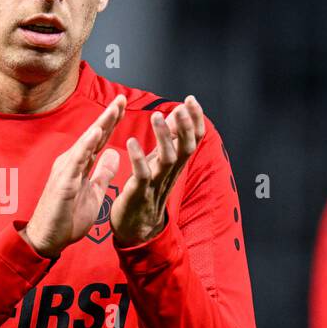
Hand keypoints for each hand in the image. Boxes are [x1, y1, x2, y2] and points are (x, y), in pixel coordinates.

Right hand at [19, 95, 125, 257]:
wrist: (47, 239)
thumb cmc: (67, 218)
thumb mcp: (94, 193)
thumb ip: (103, 173)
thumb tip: (116, 154)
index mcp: (80, 165)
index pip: (99, 139)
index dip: (112, 123)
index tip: (123, 105)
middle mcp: (72, 162)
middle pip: (93, 135)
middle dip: (108, 117)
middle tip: (122, 98)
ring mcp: (66, 170)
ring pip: (86, 143)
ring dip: (100, 125)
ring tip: (114, 109)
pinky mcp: (63, 182)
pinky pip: (76, 161)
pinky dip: (86, 145)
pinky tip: (96, 133)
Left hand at [110, 95, 204, 245]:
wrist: (136, 228)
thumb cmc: (147, 190)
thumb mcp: (160, 162)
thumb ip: (169, 139)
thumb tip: (178, 113)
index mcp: (176, 163)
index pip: (193, 139)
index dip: (195, 120)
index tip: (191, 99)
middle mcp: (170, 172)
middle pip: (186, 148)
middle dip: (185, 126)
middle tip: (179, 107)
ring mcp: (156, 183)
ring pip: (167, 158)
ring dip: (163, 137)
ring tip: (155, 116)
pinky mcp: (139, 193)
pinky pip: (142, 175)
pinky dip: (138, 158)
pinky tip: (131, 142)